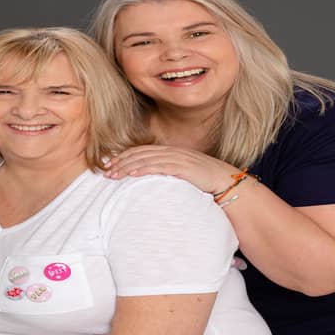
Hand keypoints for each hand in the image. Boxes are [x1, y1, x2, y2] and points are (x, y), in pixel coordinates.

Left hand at [104, 145, 241, 193]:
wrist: (229, 183)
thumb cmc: (206, 183)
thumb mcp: (185, 175)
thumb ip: (170, 173)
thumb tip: (153, 182)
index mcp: (173, 152)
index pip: (144, 151)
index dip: (126, 156)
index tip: (111, 164)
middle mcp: (174, 152)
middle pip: (141, 153)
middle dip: (121, 161)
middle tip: (105, 170)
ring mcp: (179, 158)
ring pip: (147, 159)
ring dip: (128, 166)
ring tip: (113, 174)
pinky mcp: (184, 167)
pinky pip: (160, 166)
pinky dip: (144, 168)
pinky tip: (132, 173)